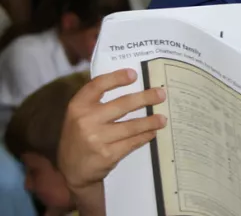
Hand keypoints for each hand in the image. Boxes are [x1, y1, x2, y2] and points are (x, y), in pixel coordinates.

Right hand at [57, 69, 166, 194]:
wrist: (71, 171)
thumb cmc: (80, 137)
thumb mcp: (79, 116)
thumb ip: (97, 102)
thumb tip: (132, 85)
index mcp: (78, 106)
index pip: (98, 85)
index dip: (116, 78)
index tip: (134, 74)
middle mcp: (86, 120)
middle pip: (122, 104)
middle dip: (145, 98)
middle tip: (161, 94)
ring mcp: (97, 139)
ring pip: (131, 126)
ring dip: (150, 121)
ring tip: (163, 118)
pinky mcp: (107, 155)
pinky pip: (132, 142)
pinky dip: (145, 136)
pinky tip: (152, 133)